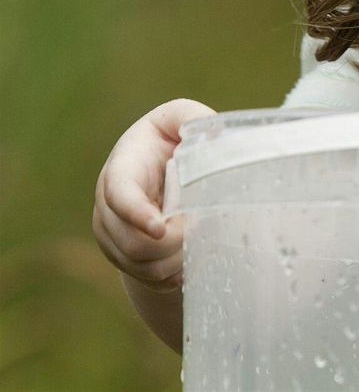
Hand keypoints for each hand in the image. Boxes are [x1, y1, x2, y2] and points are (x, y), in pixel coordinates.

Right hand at [92, 99, 214, 291]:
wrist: (159, 168)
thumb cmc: (173, 138)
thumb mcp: (182, 118)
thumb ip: (192, 118)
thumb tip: (214, 131)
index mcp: (122, 169)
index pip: (119, 196)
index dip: (137, 215)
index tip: (161, 228)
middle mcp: (108, 206)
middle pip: (132, 242)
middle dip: (171, 243)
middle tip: (200, 227)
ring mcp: (112, 234)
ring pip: (140, 264)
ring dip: (174, 260)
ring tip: (199, 240)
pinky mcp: (123, 256)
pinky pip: (147, 278)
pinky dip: (171, 275)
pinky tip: (190, 260)